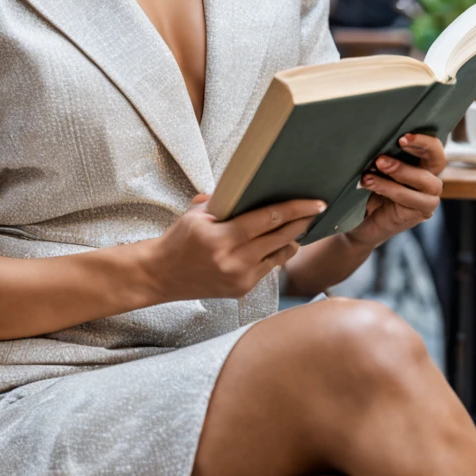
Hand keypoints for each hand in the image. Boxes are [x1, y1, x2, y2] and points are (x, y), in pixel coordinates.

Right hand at [148, 193, 325, 301]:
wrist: (160, 275)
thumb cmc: (178, 240)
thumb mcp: (197, 214)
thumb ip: (224, 201)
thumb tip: (251, 185)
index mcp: (221, 238)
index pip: (268, 219)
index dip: (296, 209)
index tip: (315, 202)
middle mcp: (233, 261)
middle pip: (281, 238)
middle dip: (302, 222)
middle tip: (316, 210)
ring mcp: (240, 278)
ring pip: (280, 255)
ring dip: (292, 240)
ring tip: (299, 226)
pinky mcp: (242, 289)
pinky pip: (269, 268)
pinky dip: (275, 254)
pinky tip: (279, 243)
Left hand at [345, 132, 444, 248]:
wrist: (359, 223)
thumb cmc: (369, 190)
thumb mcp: (376, 169)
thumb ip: (384, 156)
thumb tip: (376, 138)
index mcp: (423, 165)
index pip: (433, 147)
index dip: (424, 140)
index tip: (402, 137)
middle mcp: (430, 180)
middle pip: (438, 160)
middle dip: (415, 150)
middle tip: (383, 155)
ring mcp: (429, 198)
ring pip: (424, 181)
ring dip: (397, 173)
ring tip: (369, 173)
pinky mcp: (421, 213)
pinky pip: (409, 199)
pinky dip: (388, 189)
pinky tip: (370, 184)